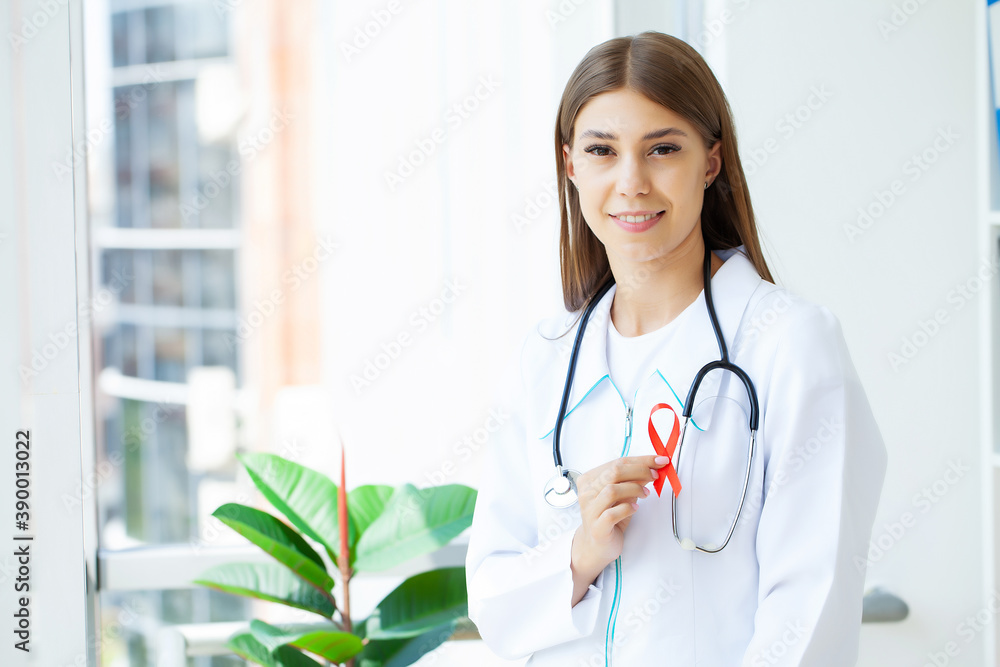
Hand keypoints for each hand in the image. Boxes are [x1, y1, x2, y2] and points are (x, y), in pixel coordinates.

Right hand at [569, 455, 668, 604]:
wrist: (596, 545)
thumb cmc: (609, 518)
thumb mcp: (623, 495)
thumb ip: (633, 481)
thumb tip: (652, 467)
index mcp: (590, 479)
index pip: (617, 462)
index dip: (641, 460)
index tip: (659, 460)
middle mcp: (587, 493)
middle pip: (614, 472)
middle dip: (640, 470)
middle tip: (655, 475)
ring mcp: (590, 510)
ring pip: (612, 490)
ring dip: (634, 489)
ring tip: (646, 494)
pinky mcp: (597, 527)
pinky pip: (612, 513)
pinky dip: (628, 508)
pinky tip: (635, 509)